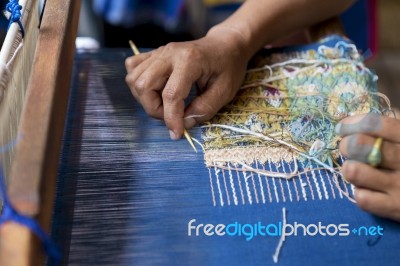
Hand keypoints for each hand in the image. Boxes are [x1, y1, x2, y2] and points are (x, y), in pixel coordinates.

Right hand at [125, 27, 249, 139]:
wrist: (225, 45)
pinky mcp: (154, 54)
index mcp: (190, 60)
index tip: (177, 134)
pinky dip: (139, 84)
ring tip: (165, 104)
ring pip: (134, 79)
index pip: (171, 94)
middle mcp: (169, 54)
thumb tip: (183, 124)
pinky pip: (133, 68)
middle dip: (154, 109)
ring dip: (146, 99)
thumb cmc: (228, 67)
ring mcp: (159, 52)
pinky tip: (155, 90)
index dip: (172, 119)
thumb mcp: (225, 91)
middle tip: (173, 116)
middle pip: (144, 86)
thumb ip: (204, 109)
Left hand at [337, 113, 399, 220]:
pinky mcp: (396, 208)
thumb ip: (390, 128)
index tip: (343, 127)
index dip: (352, 123)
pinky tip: (368, 189)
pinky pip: (362, 197)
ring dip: (350, 168)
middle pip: (359, 145)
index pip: (374, 123)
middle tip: (347, 147)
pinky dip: (360, 192)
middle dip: (346, 144)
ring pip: (354, 171)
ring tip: (355, 168)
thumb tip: (358, 120)